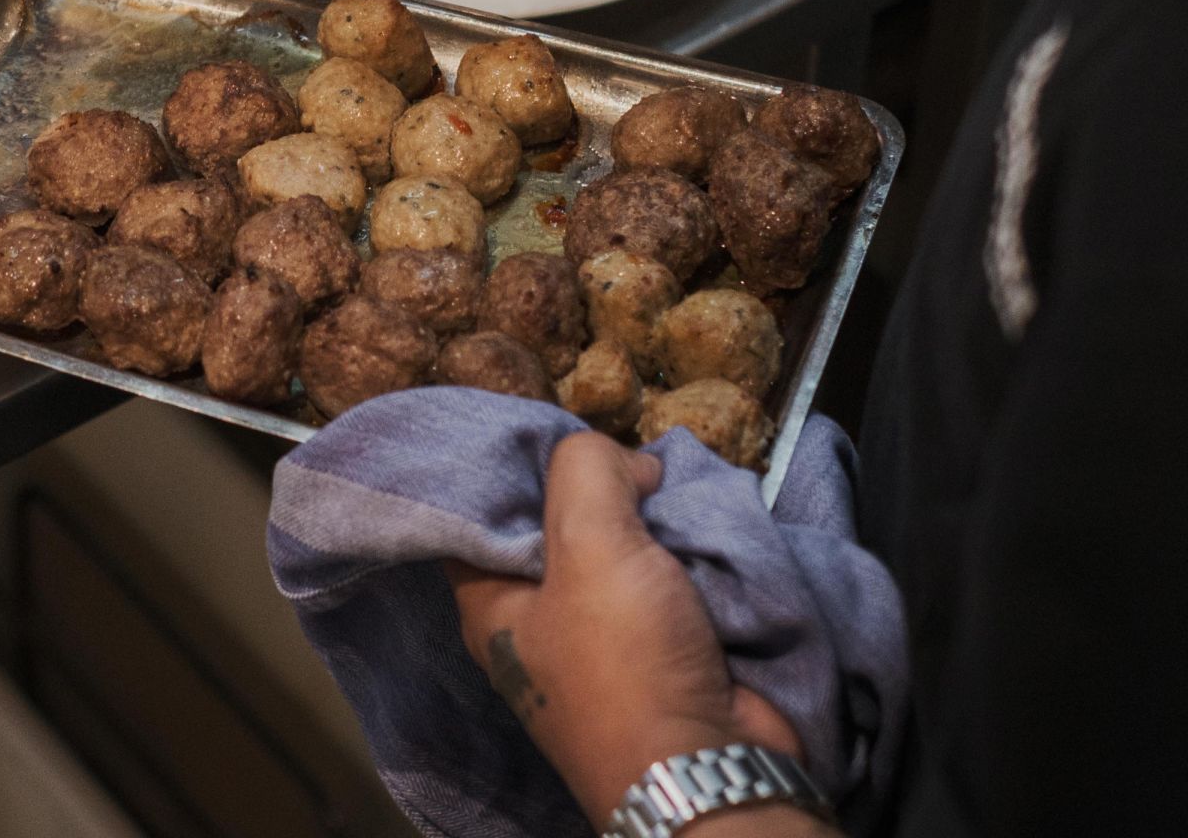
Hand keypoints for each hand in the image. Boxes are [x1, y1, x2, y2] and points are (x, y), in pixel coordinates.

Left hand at [447, 433, 811, 828]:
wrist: (711, 767)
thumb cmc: (625, 660)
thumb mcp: (589, 541)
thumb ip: (586, 470)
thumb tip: (623, 460)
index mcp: (490, 601)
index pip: (477, 512)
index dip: (508, 463)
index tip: (545, 420)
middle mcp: (538, 619)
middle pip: (557, 523)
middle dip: (596, 484)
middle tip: (626, 447)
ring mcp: (604, 636)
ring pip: (621, 548)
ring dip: (651, 516)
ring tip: (670, 474)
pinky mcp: (663, 649)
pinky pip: (670, 581)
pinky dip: (688, 551)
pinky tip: (701, 515)